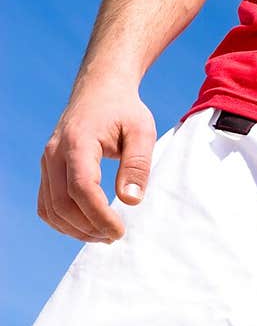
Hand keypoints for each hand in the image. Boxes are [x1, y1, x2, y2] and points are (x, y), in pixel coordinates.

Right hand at [37, 84, 156, 243]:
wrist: (100, 90)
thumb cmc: (124, 110)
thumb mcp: (142, 131)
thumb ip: (138, 165)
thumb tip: (131, 201)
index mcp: (78, 141)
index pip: (81, 188)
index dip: (99, 215)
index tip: (120, 231)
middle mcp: (55, 153)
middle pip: (62, 204)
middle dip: (88, 227)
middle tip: (116, 235)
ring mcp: (47, 162)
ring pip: (50, 209)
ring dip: (76, 229)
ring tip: (105, 234)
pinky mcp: (47, 169)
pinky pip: (46, 205)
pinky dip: (63, 222)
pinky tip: (88, 225)